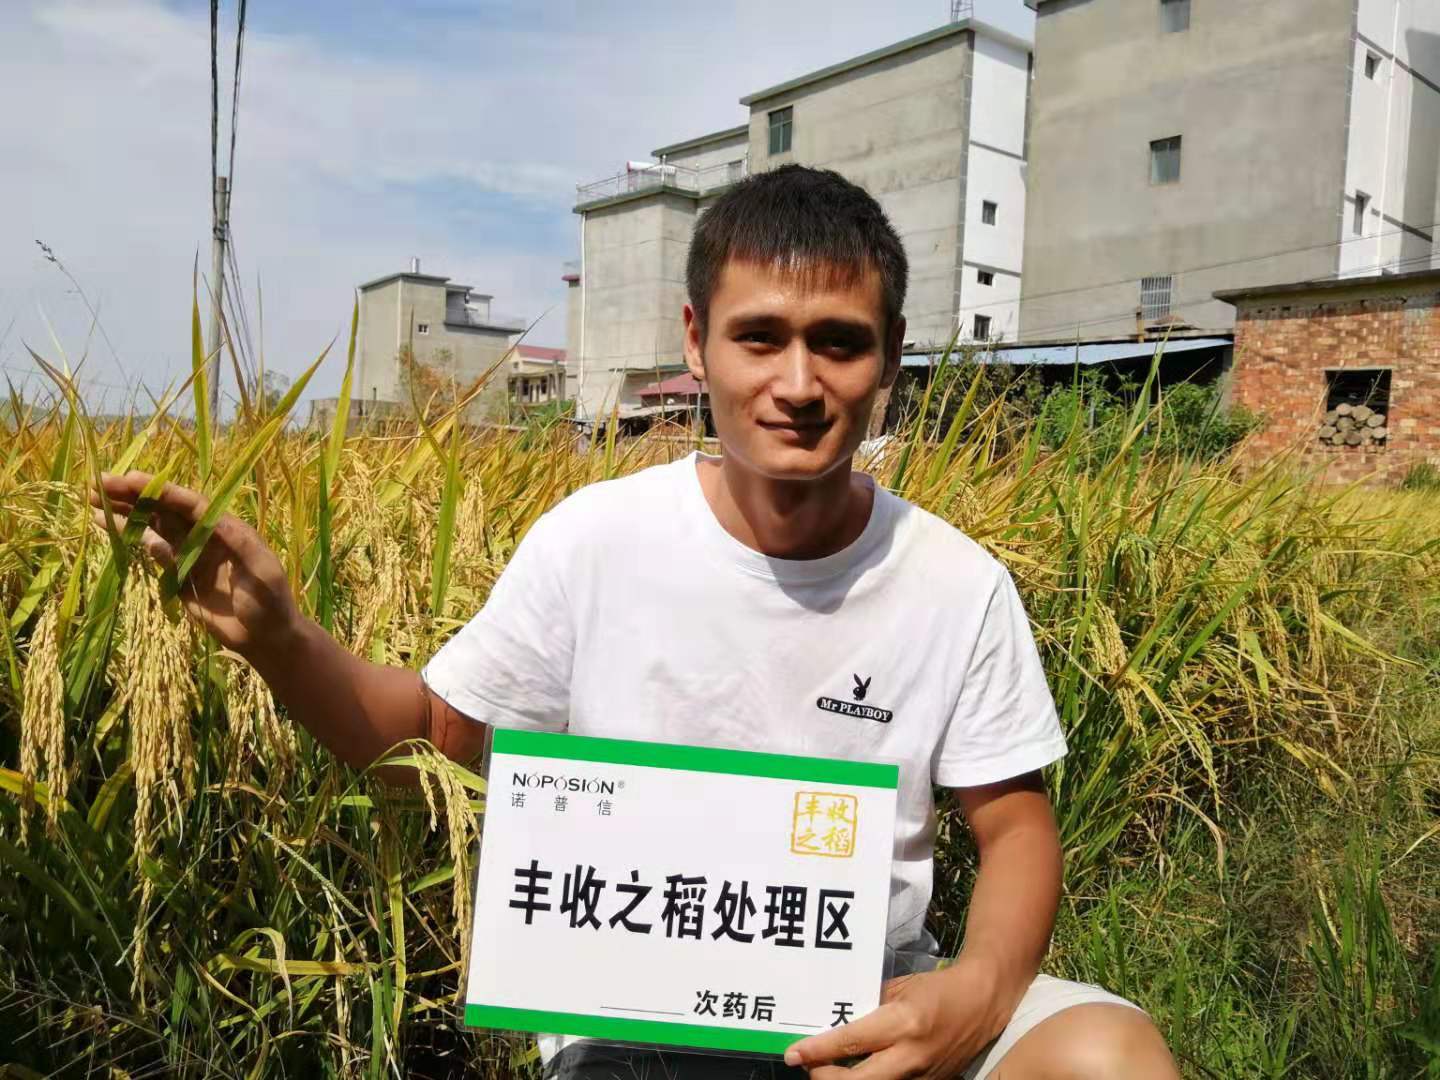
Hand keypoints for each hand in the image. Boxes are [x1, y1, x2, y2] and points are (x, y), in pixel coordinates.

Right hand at [90, 470, 301, 660]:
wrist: (265, 636)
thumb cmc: (271, 602)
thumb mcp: (263, 572)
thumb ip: (243, 547)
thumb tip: (218, 521)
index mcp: (227, 529)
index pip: (190, 504)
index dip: (161, 491)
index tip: (132, 479)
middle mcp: (206, 535)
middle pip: (166, 509)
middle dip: (134, 495)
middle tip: (99, 483)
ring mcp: (190, 553)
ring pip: (153, 525)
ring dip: (125, 511)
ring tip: (93, 497)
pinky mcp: (178, 574)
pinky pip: (151, 550)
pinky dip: (129, 536)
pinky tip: (106, 523)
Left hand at [784, 958, 1011, 1077]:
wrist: (984, 1002)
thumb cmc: (938, 989)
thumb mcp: (899, 989)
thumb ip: (869, 1007)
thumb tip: (838, 1021)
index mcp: (903, 1022)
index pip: (852, 1042)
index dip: (818, 1050)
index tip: (793, 1054)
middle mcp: (911, 1055)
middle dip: (826, 1078)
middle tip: (809, 1067)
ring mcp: (922, 1077)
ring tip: (830, 1071)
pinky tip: (860, 1073)